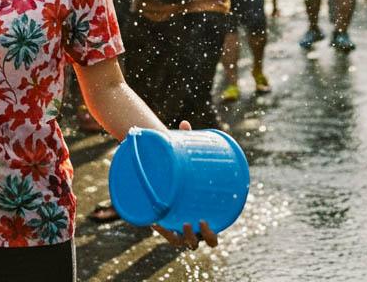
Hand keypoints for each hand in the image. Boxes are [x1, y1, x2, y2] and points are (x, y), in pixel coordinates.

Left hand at [151, 121, 219, 249]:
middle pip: (198, 242)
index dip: (210, 233)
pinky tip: (155, 221)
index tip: (204, 219)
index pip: (211, 237)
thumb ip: (187, 145)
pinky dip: (162, 228)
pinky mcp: (165, 226)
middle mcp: (192, 229)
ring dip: (182, 237)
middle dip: (200, 236)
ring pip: (181, 243)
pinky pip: (164, 232)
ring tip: (180, 221)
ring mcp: (177, 231)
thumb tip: (185, 123)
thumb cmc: (182, 171)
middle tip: (197, 220)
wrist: (166, 181)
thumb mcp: (186, 161)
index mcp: (204, 220)